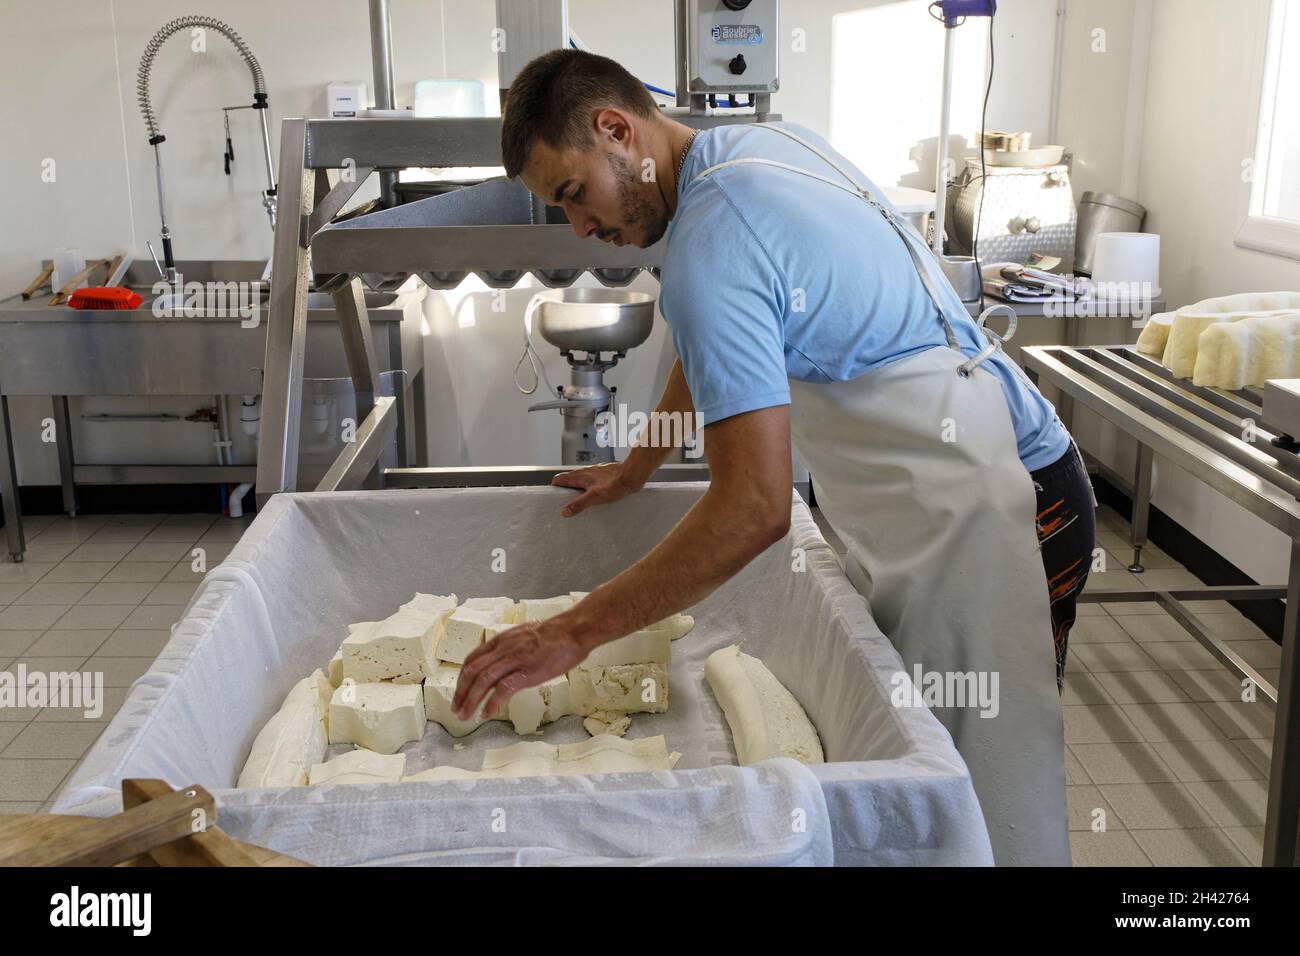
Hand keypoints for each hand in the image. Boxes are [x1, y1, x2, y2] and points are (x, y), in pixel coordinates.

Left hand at [452, 619, 588, 720]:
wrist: (573, 631)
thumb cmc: (555, 634)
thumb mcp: (524, 635)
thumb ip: (511, 647)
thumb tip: (505, 660)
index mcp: (501, 640)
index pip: (472, 659)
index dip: (462, 678)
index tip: (459, 692)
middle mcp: (503, 649)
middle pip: (472, 672)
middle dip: (460, 693)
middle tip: (456, 709)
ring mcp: (515, 660)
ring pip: (483, 681)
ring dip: (470, 701)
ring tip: (465, 716)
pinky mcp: (527, 672)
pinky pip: (503, 689)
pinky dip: (491, 703)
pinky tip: (486, 714)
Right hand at [551, 461, 641, 516]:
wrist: (631, 475)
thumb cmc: (615, 484)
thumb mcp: (595, 497)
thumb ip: (579, 504)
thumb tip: (565, 511)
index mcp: (580, 476)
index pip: (559, 479)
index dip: (554, 488)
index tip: (553, 498)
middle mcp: (585, 472)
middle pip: (568, 480)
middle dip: (565, 490)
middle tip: (566, 503)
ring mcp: (594, 472)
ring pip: (580, 480)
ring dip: (577, 489)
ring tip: (580, 501)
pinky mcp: (603, 475)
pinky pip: (591, 481)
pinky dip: (588, 487)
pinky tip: (595, 496)